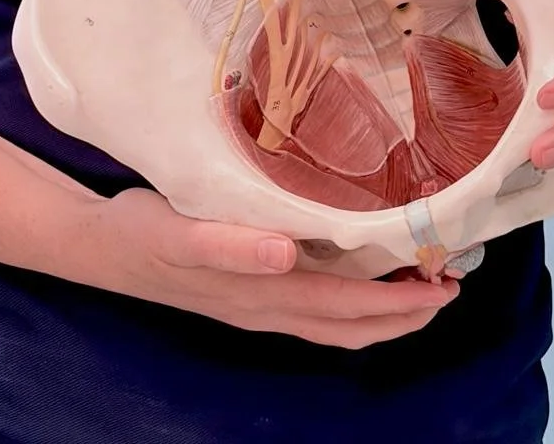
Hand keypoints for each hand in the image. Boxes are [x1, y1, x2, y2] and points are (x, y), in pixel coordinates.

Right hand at [73, 188, 459, 347]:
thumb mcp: (183, 230)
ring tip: (421, 290)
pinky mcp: (247, 297)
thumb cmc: (147, 229)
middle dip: (405, 313)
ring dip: (382, 315)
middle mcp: (267, 306)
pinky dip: (351, 306)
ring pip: (335, 324)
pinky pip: (313, 314)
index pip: (349, 304)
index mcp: (264, 290)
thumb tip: (287, 254)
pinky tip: (361, 279)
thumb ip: (232, 245)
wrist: (101, 246)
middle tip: (452, 286)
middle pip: (351, 324)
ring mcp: (257, 306)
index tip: (446, 283)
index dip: (399, 301)